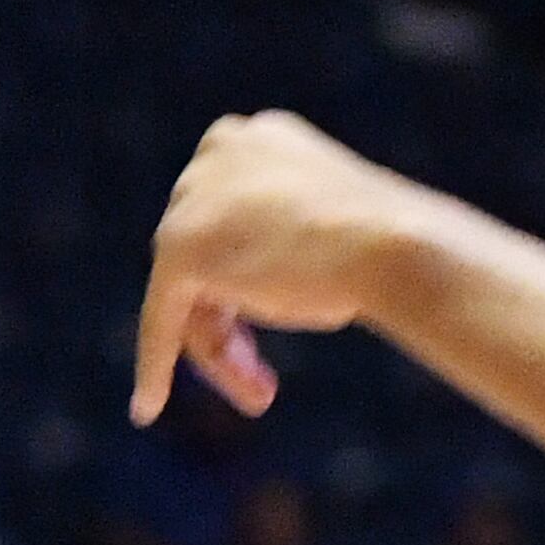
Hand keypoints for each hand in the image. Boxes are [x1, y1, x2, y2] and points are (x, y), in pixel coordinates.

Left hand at [132, 109, 413, 425]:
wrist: (397, 247)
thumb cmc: (391, 248)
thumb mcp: (333, 226)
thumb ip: (285, 238)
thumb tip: (255, 281)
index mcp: (255, 137)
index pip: (227, 215)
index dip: (245, 278)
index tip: (266, 320)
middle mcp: (216, 153)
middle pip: (204, 256)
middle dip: (232, 322)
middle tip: (266, 383)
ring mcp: (192, 198)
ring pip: (189, 292)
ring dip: (222, 350)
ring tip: (262, 394)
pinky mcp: (180, 247)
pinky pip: (162, 316)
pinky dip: (157, 362)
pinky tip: (148, 407)